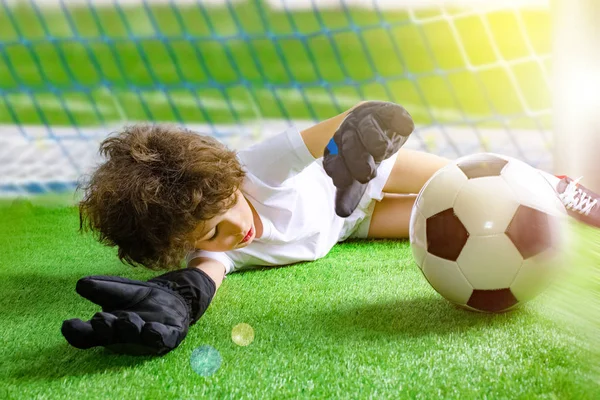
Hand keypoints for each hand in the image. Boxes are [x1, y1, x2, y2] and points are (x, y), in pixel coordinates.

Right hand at [61, 268, 214, 355]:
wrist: (173, 297)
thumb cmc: (140, 299)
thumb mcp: (120, 290)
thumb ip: (103, 289)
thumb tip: (81, 284)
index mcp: (107, 329)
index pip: (86, 336)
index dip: (76, 333)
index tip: (68, 323)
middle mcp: (123, 338)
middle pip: (109, 337)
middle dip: (104, 328)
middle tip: (101, 320)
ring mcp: (145, 339)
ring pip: (134, 337)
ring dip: (129, 328)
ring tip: (127, 319)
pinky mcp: (167, 337)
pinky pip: (161, 339)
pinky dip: (156, 335)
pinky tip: (152, 329)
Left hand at [323, 101, 413, 216]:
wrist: (375, 125)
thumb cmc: (362, 157)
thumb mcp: (355, 176)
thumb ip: (349, 194)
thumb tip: (342, 213)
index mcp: (336, 146)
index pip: (333, 160)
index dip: (339, 171)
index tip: (344, 183)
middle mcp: (349, 130)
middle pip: (350, 145)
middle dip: (356, 160)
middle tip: (366, 175)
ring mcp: (368, 118)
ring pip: (368, 128)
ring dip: (374, 140)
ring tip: (381, 151)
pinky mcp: (390, 112)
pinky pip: (394, 114)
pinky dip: (399, 121)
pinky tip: (404, 129)